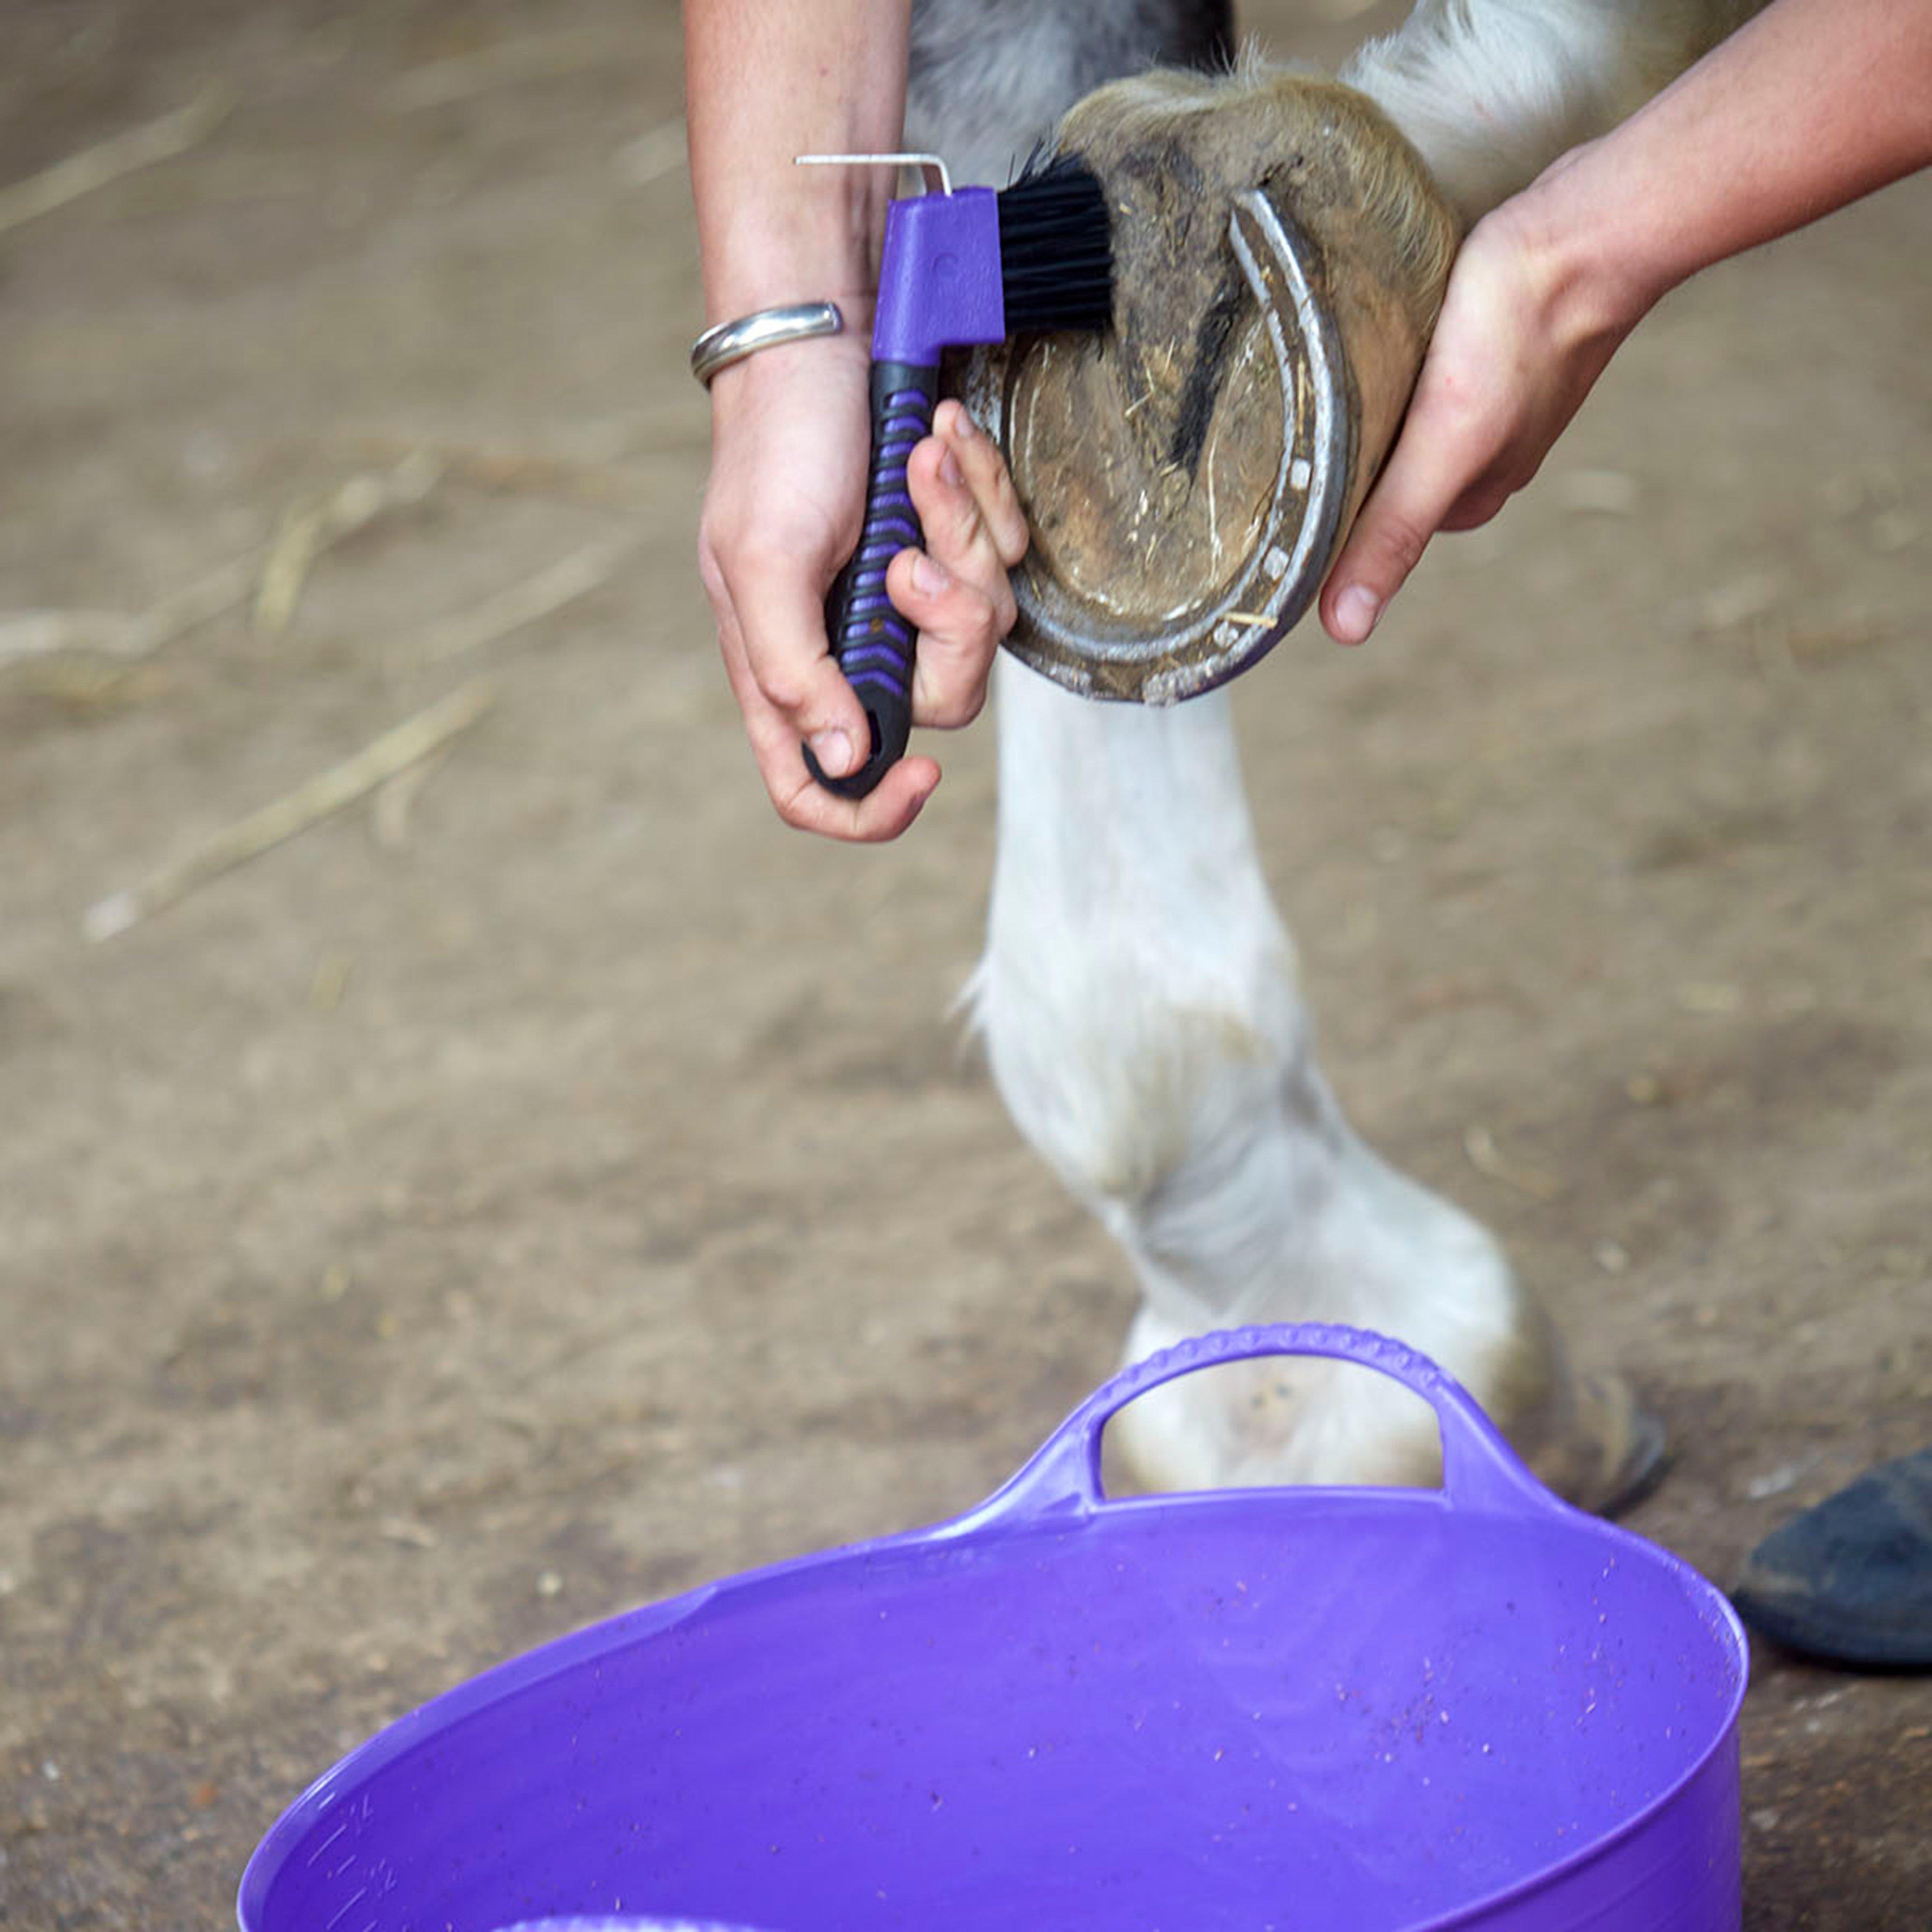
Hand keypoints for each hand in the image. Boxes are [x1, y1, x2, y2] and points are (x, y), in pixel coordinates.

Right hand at [698, 343, 1028, 839]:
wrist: (821, 338)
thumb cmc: (776, 449)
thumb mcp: (763, 561)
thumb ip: (794, 670)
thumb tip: (842, 757)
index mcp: (789, 672)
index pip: (819, 788)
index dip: (871, 809)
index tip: (924, 776)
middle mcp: (855, 648)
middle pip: (943, 703)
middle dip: (949, 624)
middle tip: (913, 556)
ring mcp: (912, 598)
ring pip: (987, 622)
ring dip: (964, 534)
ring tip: (922, 462)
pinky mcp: (955, 544)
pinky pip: (1006, 554)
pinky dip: (983, 492)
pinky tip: (942, 441)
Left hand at [1317, 190, 1641, 644]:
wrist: (1595, 227)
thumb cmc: (1520, 331)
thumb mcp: (1441, 446)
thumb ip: (1392, 533)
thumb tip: (1346, 630)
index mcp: (1466, 498)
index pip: (1365, 523)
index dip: (1318, 504)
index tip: (1272, 480)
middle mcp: (1481, 457)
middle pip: (1379, 470)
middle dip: (1338, 450)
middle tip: (1285, 415)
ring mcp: (1491, 398)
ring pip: (1399, 417)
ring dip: (1363, 401)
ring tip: (1323, 372)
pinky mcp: (1491, 341)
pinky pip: (1422, 367)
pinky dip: (1393, 361)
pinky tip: (1373, 336)